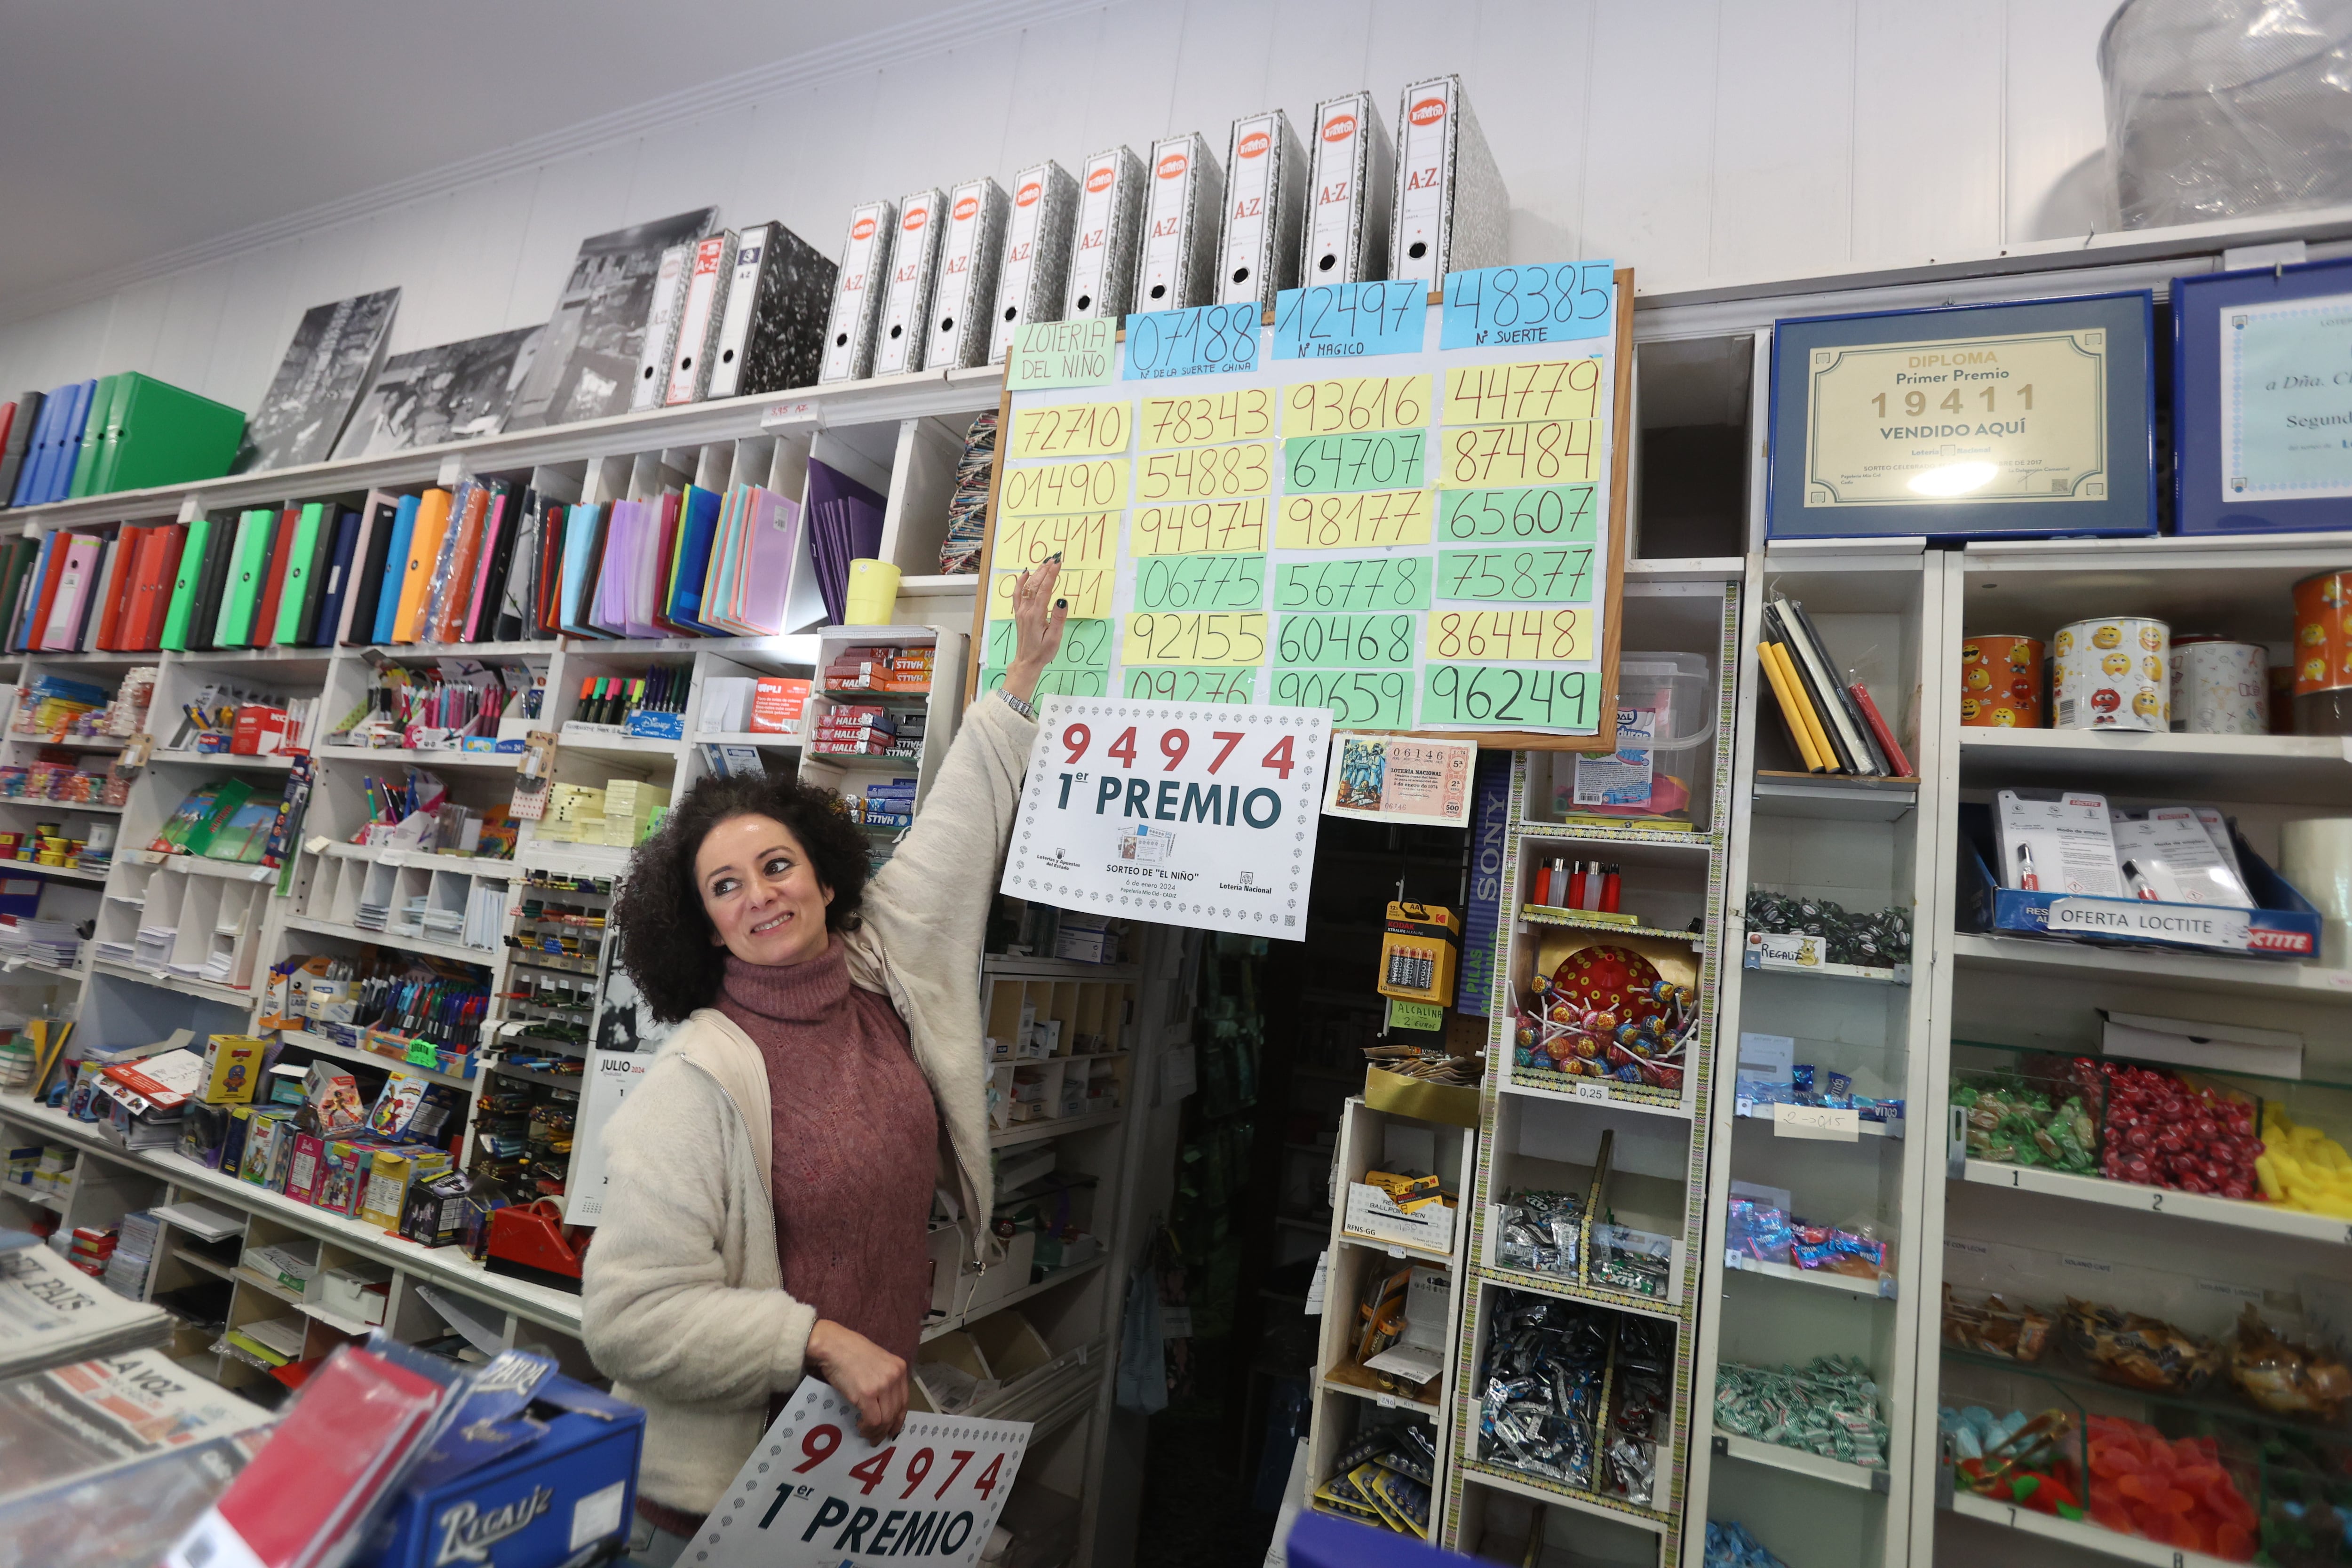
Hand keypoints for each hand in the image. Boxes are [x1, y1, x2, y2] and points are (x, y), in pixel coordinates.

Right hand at [807, 1319, 907, 1440]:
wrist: (833, 1345)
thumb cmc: (851, 1352)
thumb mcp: (878, 1362)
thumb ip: (885, 1380)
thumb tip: (884, 1404)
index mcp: (900, 1368)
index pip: (905, 1401)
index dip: (898, 1419)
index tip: (892, 1429)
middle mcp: (895, 1376)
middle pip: (896, 1412)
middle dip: (887, 1429)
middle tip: (877, 1438)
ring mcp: (882, 1385)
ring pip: (885, 1419)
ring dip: (876, 1431)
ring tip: (867, 1434)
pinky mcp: (867, 1394)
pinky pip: (873, 1420)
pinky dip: (868, 1428)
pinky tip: (861, 1426)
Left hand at [1001, 558, 1068, 705]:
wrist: (1027, 661)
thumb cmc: (1043, 652)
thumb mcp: (1055, 638)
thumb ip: (1059, 619)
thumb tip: (1061, 600)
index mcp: (1037, 615)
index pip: (1045, 590)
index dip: (1051, 575)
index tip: (1058, 563)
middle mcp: (1027, 610)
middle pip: (1035, 585)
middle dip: (1045, 570)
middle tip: (1054, 559)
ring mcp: (1021, 611)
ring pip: (1026, 588)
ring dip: (1035, 574)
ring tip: (1044, 563)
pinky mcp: (1019, 614)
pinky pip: (1017, 594)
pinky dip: (1020, 582)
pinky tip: (1025, 574)